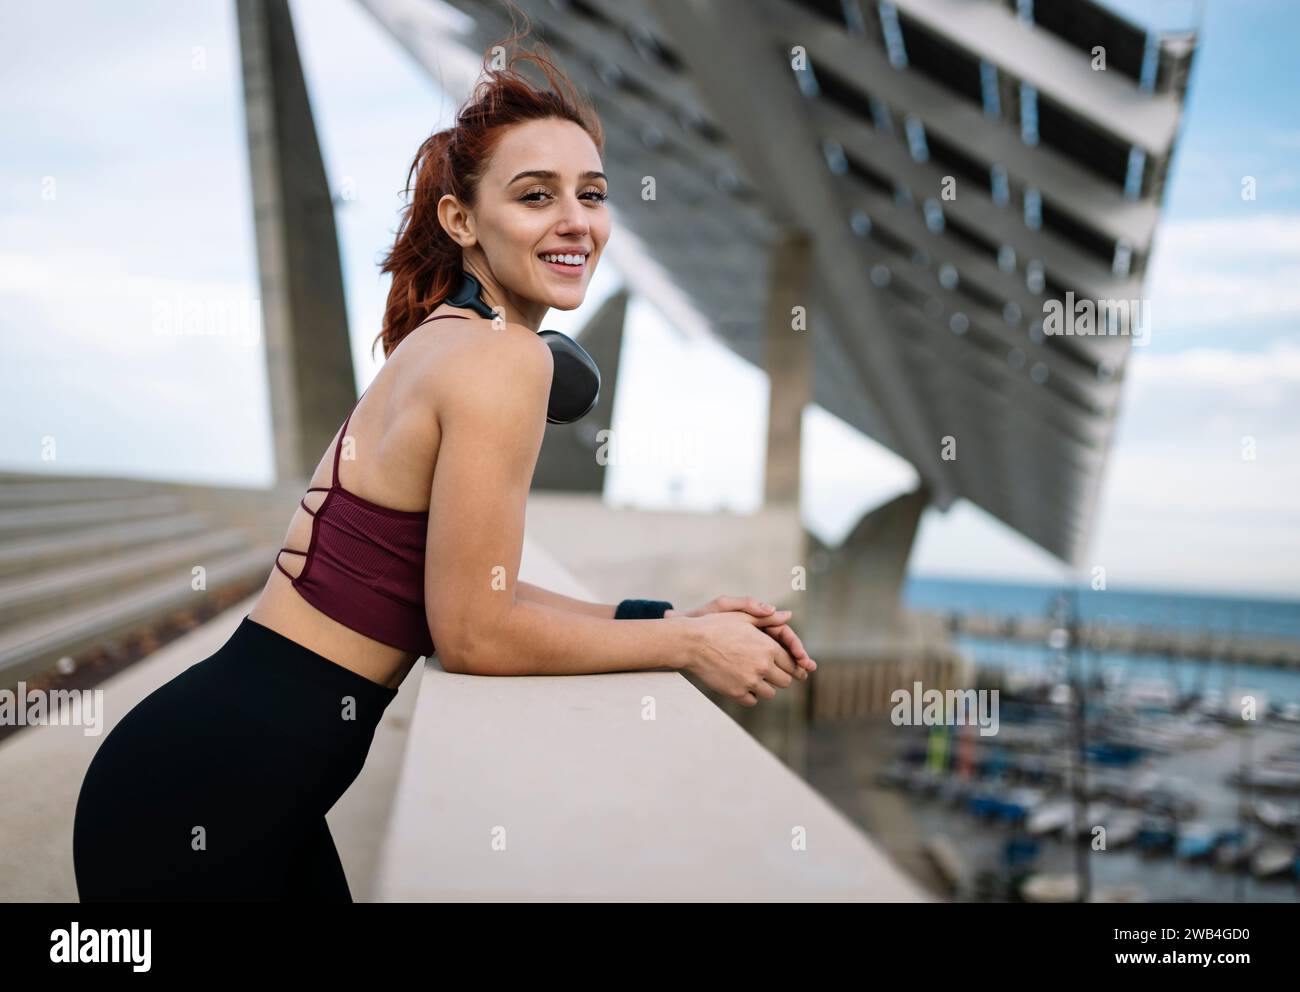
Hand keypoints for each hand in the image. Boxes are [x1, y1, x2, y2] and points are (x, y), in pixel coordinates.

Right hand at [682, 610, 812, 706]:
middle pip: (785, 681)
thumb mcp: (743, 617)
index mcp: (768, 647)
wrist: (692, 643)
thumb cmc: (717, 626)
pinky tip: (743, 684)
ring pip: (770, 693)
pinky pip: (753, 700)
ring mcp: (749, 681)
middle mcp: (763, 666)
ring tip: (756, 678)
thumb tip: (788, 615)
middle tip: (771, 672)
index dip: (792, 664)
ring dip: (766, 687)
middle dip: (779, 676)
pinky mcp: (736, 693)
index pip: (792, 663)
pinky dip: (750, 695)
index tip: (789, 667)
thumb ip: (768, 618)